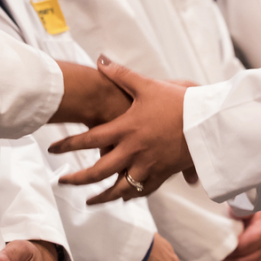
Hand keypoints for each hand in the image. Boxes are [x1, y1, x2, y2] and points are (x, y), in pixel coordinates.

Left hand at [49, 57, 194, 203]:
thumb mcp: (148, 85)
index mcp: (127, 129)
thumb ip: (121, 74)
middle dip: (77, 178)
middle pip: (98, 172)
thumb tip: (100, 60)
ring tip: (89, 201)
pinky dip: (130, 195)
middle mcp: (134, 151)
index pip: (89, 140)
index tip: (52, 150)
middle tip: (62, 181)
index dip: (68, 145)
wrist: (208, 122)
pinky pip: (143, 190)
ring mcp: (148, 166)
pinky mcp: (163, 174)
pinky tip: (123, 198)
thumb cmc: (178, 101)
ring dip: (102, 197)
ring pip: (119, 189)